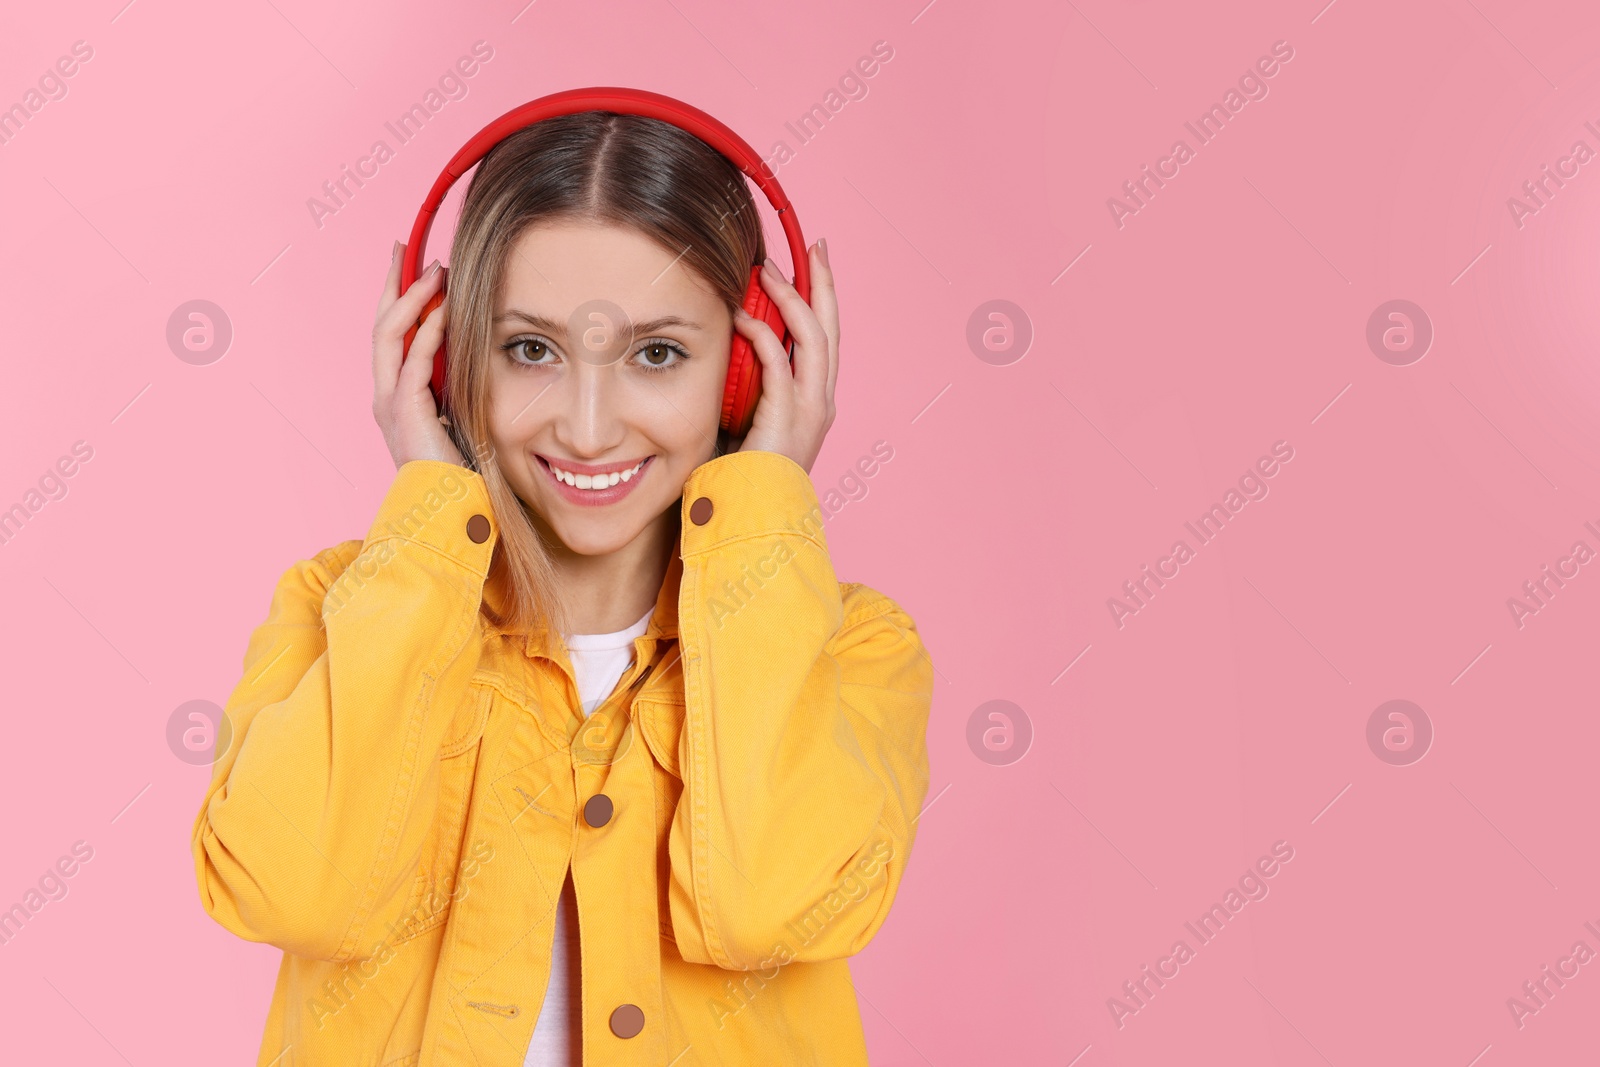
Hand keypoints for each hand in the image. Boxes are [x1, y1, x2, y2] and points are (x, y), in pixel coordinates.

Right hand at [372, 241, 464, 468]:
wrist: (451, 509)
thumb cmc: (463, 471)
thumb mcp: (461, 417)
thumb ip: (459, 386)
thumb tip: (477, 350)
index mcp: (396, 398)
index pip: (391, 336)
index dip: (399, 298)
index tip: (411, 264)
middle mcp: (385, 396)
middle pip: (381, 325)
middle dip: (394, 283)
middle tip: (405, 248)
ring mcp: (390, 402)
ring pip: (391, 333)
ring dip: (413, 297)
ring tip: (434, 269)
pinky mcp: (405, 409)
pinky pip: (414, 357)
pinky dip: (429, 328)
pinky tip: (447, 306)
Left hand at [733, 239, 837, 473]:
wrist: (753, 517)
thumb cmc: (744, 475)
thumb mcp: (748, 419)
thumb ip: (746, 385)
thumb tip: (725, 347)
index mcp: (816, 401)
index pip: (824, 338)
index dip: (822, 298)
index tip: (812, 264)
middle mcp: (822, 401)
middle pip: (830, 328)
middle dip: (822, 283)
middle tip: (813, 247)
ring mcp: (811, 409)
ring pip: (813, 337)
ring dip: (792, 298)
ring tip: (769, 272)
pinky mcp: (789, 416)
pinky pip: (780, 362)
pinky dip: (761, 333)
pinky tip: (741, 315)